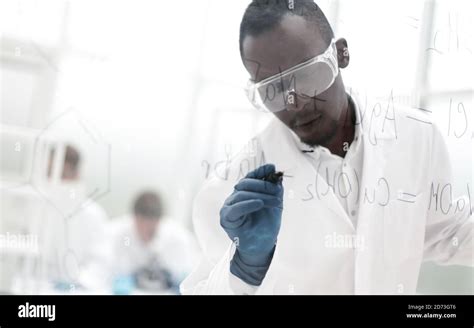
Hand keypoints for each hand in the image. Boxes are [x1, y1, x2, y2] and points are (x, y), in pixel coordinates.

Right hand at [220, 164, 283, 284]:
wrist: (263, 246)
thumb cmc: (267, 225)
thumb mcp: (275, 204)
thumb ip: (274, 189)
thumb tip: (275, 172)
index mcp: (245, 192)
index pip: (250, 177)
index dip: (259, 172)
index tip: (271, 168)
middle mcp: (235, 197)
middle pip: (245, 184)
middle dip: (263, 185)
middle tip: (277, 191)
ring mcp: (229, 206)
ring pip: (241, 194)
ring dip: (260, 196)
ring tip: (274, 201)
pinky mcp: (226, 218)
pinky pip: (234, 208)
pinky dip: (247, 204)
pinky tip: (259, 204)